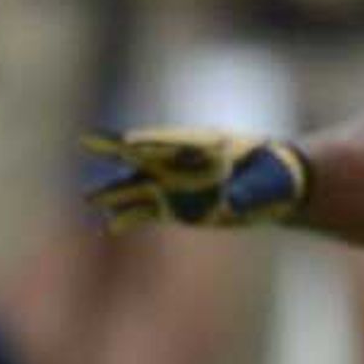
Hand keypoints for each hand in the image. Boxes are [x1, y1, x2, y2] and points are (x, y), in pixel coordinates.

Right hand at [81, 128, 311, 231]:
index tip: (128, 142)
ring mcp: (177, 185)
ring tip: (89, 197)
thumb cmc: (272, 177)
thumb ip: (248, 192)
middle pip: (143, 156)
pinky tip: (110, 223)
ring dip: (115, 192)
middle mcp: (183, 163)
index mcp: (203, 147)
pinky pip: (147, 211)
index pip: (170, 142)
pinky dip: (130, 217)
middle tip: (87, 141)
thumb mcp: (265, 184)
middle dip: (116, 150)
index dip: (149, 141)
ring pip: (139, 186)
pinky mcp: (177, 206)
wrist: (275, 186)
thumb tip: (234, 203)